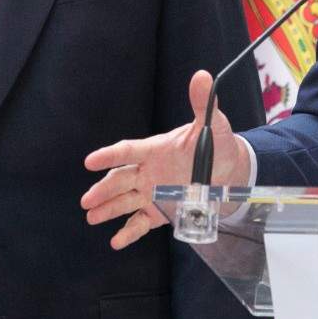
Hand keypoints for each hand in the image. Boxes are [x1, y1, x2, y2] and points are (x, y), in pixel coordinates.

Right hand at [81, 70, 251, 248]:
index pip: (128, 151)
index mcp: (156, 150)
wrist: (230, 172)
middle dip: (103, 189)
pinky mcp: (160, 211)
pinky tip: (116, 242)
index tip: (90, 161)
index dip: (110, 156)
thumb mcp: (213, 126)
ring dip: (108, 209)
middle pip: (121, 180)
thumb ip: (203, 104)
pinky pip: (141, 222)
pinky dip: (129, 232)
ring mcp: (152, 192)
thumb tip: (202, 76)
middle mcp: (149, 172)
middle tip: (87, 200)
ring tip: (91, 217)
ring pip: (125, 201)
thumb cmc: (217, 146)